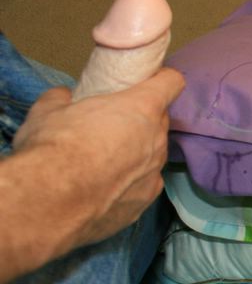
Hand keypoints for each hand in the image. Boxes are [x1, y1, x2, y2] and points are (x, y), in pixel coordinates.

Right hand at [13, 68, 184, 250]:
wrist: (50, 204)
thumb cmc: (53, 148)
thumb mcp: (46, 112)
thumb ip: (60, 99)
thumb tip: (63, 97)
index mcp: (142, 107)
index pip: (172, 82)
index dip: (162, 79)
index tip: (149, 82)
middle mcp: (156, 139)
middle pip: (160, 120)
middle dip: (142, 119)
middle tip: (114, 123)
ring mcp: (155, 173)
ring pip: (153, 155)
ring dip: (137, 153)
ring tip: (105, 160)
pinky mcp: (145, 202)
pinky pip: (143, 185)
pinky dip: (130, 184)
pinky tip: (106, 189)